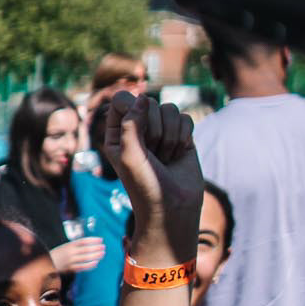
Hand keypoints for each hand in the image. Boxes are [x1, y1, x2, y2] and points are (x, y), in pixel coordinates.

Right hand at [49, 237, 105, 276]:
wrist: (43, 264)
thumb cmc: (56, 255)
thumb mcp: (64, 247)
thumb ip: (74, 246)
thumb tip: (88, 244)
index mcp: (69, 245)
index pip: (83, 241)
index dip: (93, 240)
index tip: (101, 239)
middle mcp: (70, 252)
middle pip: (86, 249)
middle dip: (96, 248)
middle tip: (104, 247)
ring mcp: (69, 261)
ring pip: (85, 258)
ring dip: (95, 256)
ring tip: (102, 254)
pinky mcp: (69, 269)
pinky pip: (81, 267)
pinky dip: (89, 265)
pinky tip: (96, 263)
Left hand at [103, 94, 201, 271]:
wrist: (173, 208)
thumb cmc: (145, 186)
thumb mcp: (129, 155)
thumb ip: (131, 124)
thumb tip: (142, 97)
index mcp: (117, 133)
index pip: (122, 100)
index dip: (132, 108)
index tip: (138, 130)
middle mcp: (139, 130)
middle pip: (150, 103)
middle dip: (155, 129)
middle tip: (153, 155)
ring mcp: (161, 132)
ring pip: (170, 109)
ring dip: (170, 136)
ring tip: (166, 158)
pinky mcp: (182, 136)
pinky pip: (186, 118)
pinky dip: (184, 137)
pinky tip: (179, 155)